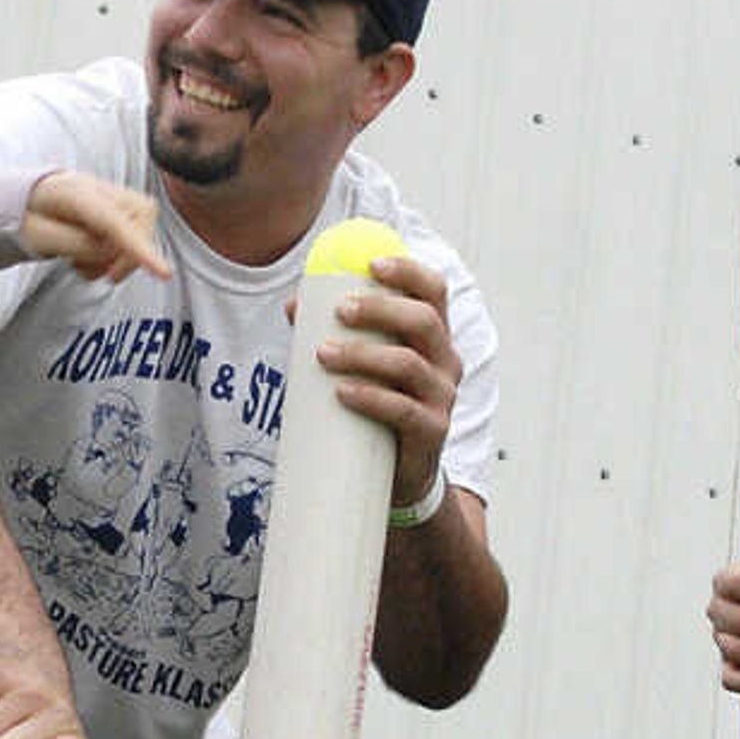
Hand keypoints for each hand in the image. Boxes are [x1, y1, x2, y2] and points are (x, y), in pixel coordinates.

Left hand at [22, 172, 169, 282]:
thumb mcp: (37, 236)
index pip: (114, 222)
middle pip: (142, 219)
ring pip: (142, 229)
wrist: (23, 199)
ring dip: (118, 256)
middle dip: (129, 254)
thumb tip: (108, 252)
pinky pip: (135, 235)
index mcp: (75, 193)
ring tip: (84, 262)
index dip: (140, 249)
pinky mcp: (119, 209)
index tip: (164, 273)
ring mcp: (111, 197)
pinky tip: (91, 257)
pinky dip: (116, 255)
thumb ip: (75, 245)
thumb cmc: (26, 217)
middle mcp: (99, 189)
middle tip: (102, 274)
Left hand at [303, 253, 463, 516]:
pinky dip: (370, 397)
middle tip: (341, 310)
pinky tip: (343, 392)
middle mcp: (445, 362)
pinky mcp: (432, 432)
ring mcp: (442, 398)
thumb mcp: (364, 366)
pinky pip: (403, 410)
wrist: (400, 475)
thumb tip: (294, 307)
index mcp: (433, 338)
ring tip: (323, 353)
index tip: (371, 263)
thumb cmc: (379, 409)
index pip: (434, 291)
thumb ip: (334, 335)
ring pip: (409, 364)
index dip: (409, 271)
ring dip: (363, 354)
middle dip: (381, 309)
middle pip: (424, 320)